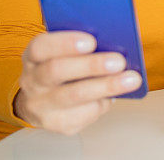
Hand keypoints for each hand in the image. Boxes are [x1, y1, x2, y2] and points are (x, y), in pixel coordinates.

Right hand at [14, 31, 141, 134]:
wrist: (42, 101)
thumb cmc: (64, 67)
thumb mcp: (65, 51)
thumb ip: (83, 44)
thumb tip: (115, 40)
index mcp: (34, 55)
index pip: (41, 47)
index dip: (65, 43)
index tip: (91, 41)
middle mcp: (32, 80)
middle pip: (57, 71)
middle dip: (91, 65)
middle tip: (119, 61)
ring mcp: (40, 105)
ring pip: (74, 95)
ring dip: (106, 86)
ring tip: (131, 79)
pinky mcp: (55, 123)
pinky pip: (82, 114)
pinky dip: (102, 103)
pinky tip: (114, 96)